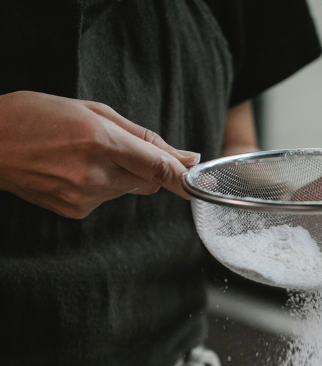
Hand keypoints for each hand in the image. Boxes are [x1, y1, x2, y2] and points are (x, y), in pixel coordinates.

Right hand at [0, 91, 199, 218]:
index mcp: (100, 141)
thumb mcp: (90, 109)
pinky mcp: (77, 211)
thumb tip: (182, 156)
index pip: (157, 168)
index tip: (197, 177)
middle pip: (147, 181)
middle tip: (118, 147)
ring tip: (84, 154)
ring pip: (126, 190)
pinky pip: (105, 199)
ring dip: (119, 174)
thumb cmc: (36, 116)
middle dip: (145, 167)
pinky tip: (73, 170)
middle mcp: (95, 174)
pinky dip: (100, 185)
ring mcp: (85, 197)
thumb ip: (140, 135)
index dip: (181, 175)